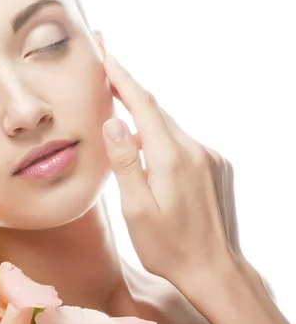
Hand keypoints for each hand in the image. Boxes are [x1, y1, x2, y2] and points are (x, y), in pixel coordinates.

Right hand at [100, 53, 242, 286]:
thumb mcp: (136, 209)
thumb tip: (114, 122)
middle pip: (157, 112)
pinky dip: (163, 141)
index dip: (123, 78)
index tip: (107, 54)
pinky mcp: (218, 167)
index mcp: (171, 158)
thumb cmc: (167, 246)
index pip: (144, 105)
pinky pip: (183, 143)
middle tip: (108, 75)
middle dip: (131, 93)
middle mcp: (195, 150)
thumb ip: (125, 162)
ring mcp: (210, 157)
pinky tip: (151, 158)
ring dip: (146, 122)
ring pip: (170, 129)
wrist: (214, 269)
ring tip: (123, 127)